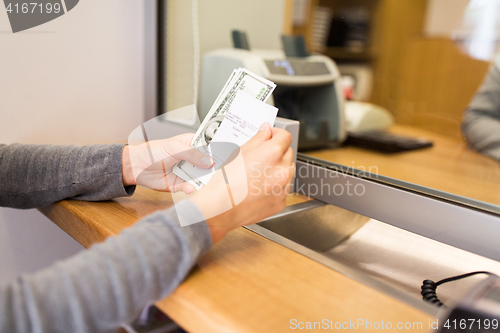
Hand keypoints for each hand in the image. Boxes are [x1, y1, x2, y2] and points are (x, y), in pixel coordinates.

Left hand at [122, 134, 212, 193]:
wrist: (136, 167)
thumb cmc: (152, 152)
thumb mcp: (173, 148)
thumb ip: (192, 154)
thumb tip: (209, 161)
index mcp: (191, 144)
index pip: (208, 145)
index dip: (218, 148)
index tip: (228, 152)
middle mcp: (191, 158)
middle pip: (208, 163)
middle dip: (214, 167)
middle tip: (220, 169)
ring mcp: (187, 171)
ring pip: (201, 176)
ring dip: (204, 179)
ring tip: (206, 180)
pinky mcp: (180, 184)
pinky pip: (190, 187)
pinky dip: (191, 188)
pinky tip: (190, 188)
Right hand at [190, 123, 294, 242]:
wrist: (221, 208)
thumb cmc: (226, 182)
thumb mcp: (239, 152)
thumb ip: (258, 139)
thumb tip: (266, 131)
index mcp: (273, 153)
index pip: (285, 136)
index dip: (277, 134)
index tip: (271, 137)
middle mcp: (282, 170)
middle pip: (288, 153)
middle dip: (278, 152)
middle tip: (262, 156)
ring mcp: (283, 188)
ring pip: (288, 172)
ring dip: (278, 169)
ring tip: (259, 174)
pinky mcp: (280, 202)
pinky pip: (283, 189)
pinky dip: (275, 187)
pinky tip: (259, 187)